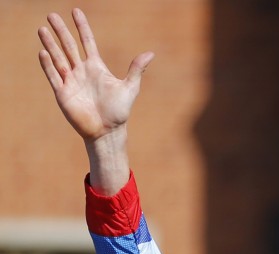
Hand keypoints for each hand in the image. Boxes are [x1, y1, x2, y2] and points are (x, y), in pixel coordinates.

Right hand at [38, 8, 153, 142]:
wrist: (108, 131)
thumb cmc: (119, 111)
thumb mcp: (130, 87)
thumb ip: (136, 69)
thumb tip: (150, 53)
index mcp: (96, 67)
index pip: (87, 42)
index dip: (82, 27)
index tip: (76, 11)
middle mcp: (81, 71)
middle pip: (69, 46)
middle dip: (61, 31)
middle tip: (51, 15)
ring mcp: (71, 81)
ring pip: (58, 58)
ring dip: (50, 44)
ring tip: (42, 29)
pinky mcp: (63, 93)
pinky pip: (54, 76)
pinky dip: (48, 65)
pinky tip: (43, 52)